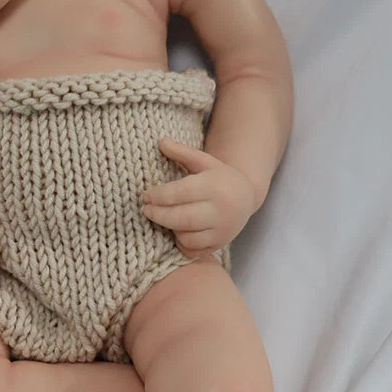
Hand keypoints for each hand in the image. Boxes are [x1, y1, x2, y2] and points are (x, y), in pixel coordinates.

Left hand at [141, 137, 255, 258]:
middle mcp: (220, 210)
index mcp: (214, 186)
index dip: (159, 195)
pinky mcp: (219, 244)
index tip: (145, 195)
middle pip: (182, 218)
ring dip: (170, 229)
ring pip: (187, 236)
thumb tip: (161, 141)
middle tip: (145, 210)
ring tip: (163, 218)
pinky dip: (182, 243)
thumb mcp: (204, 161)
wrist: (246, 196)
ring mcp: (222, 230)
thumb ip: (182, 152)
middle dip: (158, 215)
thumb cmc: (219, 177)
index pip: (181, 193)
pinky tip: (177, 231)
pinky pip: (193, 250)